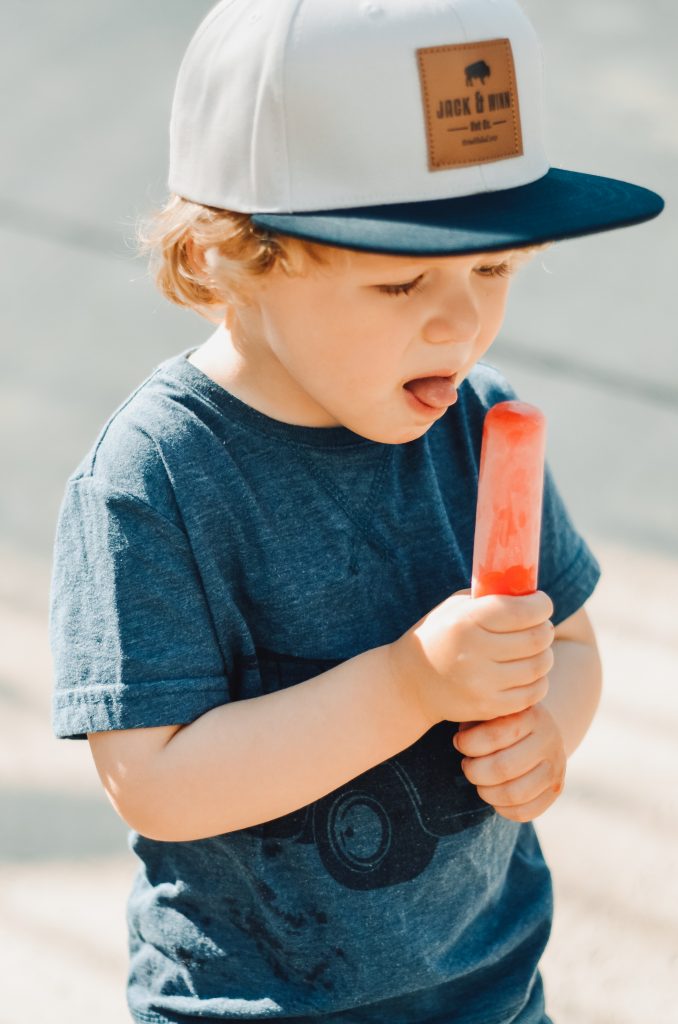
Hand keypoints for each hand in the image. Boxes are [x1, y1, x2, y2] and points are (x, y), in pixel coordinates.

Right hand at [388, 589, 554, 727]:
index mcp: (465, 622)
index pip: (520, 611)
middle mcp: (473, 653)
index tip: (541, 603)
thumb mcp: (455, 608)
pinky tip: (529, 672)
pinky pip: (533, 693)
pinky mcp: (487, 706)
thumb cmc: (439, 636)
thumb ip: (489, 599)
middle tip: (542, 626)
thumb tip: (528, 593)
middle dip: (546, 628)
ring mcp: (480, 683)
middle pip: (536, 638)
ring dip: (545, 654)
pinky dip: (538, 680)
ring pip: (538, 666)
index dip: (541, 604)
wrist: (410, 683)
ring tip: (537, 649)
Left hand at [453, 703, 566, 821]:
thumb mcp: (493, 709)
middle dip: (474, 771)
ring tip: (479, 780)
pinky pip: (523, 812)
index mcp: (531, 715)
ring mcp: (556, 768)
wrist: (539, 730)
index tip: (459, 742)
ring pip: (513, 794)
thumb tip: (462, 737)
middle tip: (467, 765)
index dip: (467, 744)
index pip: (494, 736)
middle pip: (503, 768)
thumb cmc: (503, 719)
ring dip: (485, 791)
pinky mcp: (555, 791)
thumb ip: (477, 717)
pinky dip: (500, 808)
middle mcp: (549, 740)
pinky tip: (492, 794)